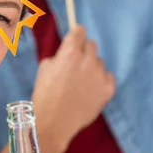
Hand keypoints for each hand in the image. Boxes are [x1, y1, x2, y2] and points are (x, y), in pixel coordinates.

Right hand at [32, 26, 115, 152]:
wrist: (54, 121)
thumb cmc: (45, 94)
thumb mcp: (44, 67)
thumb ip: (59, 56)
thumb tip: (68, 53)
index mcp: (70, 53)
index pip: (80, 31)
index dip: (76, 35)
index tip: (75, 40)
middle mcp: (88, 60)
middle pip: (92, 45)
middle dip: (84, 51)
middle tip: (76, 64)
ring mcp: (100, 75)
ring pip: (99, 62)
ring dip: (92, 67)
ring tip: (82, 82)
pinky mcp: (108, 90)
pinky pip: (108, 77)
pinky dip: (101, 80)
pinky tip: (91, 89)